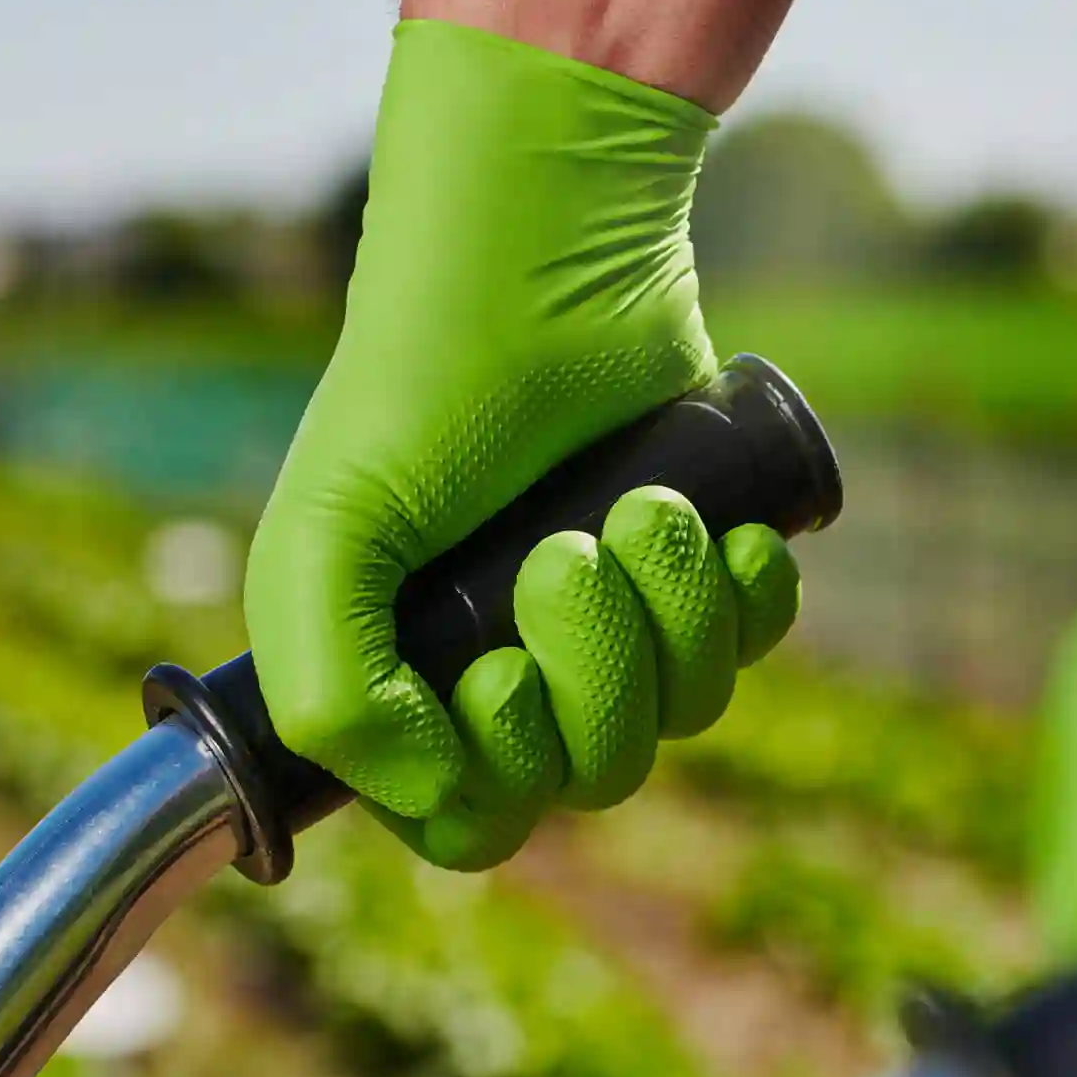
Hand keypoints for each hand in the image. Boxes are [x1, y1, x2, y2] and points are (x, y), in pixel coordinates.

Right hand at [246, 20, 798, 869]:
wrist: (547, 255)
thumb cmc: (423, 387)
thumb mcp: (326, 531)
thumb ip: (329, 691)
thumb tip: (434, 795)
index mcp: (415, 675)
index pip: (478, 820)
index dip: (503, 773)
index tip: (500, 671)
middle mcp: (516, 658)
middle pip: (598, 768)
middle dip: (598, 667)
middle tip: (567, 549)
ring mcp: (615, 614)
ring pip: (682, 708)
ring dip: (671, 616)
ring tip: (646, 507)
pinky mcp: (697, 563)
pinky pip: (750, 643)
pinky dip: (748, 602)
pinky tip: (732, 535)